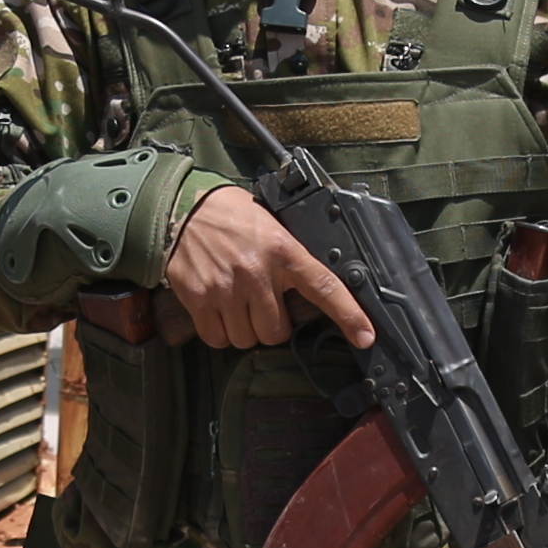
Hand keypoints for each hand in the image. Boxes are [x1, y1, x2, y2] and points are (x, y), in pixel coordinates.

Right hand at [159, 183, 377, 350]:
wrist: (181, 209)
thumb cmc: (229, 216)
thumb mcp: (270, 225)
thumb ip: (290, 256)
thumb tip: (314, 288)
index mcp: (283, 250)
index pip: (324, 287)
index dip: (349, 315)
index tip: (365, 337)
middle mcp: (256, 272)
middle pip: (277, 332)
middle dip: (272, 324)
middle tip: (261, 302)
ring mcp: (226, 288)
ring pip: (248, 339)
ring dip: (245, 329)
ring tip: (237, 303)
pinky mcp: (200, 299)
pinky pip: (218, 339)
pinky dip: (220, 332)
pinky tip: (219, 310)